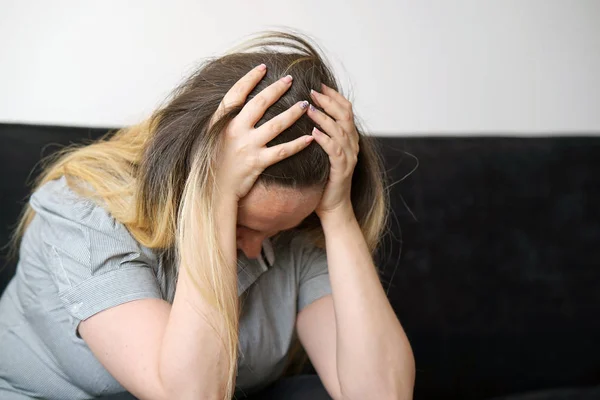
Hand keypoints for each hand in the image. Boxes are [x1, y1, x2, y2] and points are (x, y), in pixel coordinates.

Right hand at [212, 64, 312, 199]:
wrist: (212, 190)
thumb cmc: (212, 163)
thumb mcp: (210, 137)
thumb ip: (223, 120)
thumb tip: (237, 103)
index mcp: (221, 122)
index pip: (236, 93)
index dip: (250, 79)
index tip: (263, 67)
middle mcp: (235, 131)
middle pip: (260, 104)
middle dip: (277, 89)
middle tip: (290, 79)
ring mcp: (248, 146)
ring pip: (276, 125)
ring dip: (293, 113)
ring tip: (306, 104)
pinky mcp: (258, 162)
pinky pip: (283, 150)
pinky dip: (298, 144)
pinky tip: (310, 137)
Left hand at [307, 84, 358, 217]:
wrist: (332, 206)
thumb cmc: (322, 178)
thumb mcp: (320, 151)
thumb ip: (317, 133)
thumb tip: (301, 113)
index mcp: (348, 137)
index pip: (344, 109)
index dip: (333, 95)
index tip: (318, 84)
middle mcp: (352, 144)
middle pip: (345, 114)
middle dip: (328, 101)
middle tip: (312, 91)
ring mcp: (349, 156)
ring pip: (340, 130)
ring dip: (324, 118)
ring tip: (309, 109)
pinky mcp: (342, 170)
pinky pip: (335, 151)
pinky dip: (325, 139)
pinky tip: (313, 132)